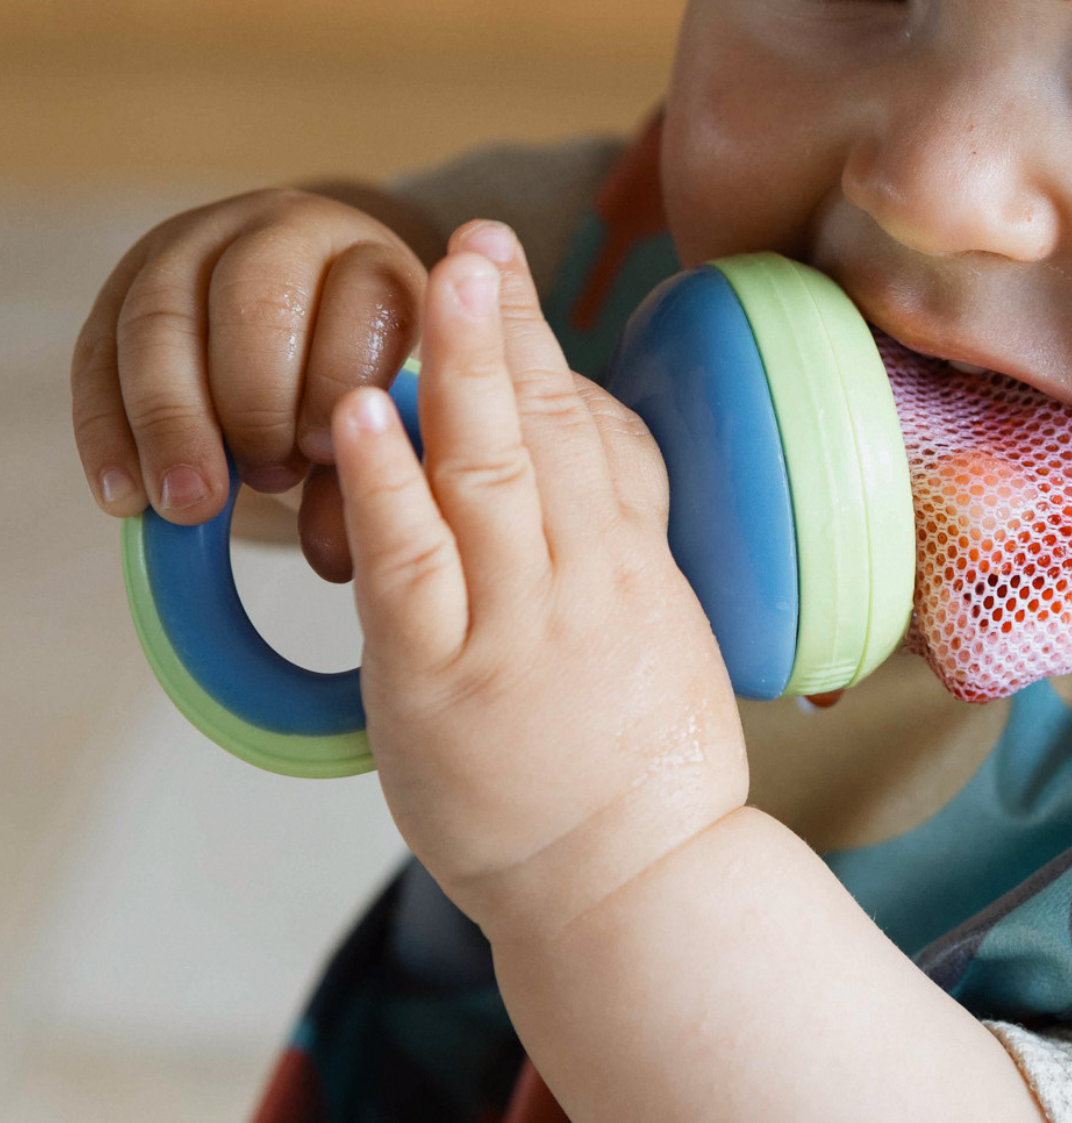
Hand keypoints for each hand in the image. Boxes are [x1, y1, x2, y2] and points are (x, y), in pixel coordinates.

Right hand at [71, 188, 426, 580]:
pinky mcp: (127, 286)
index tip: (322, 454)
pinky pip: (97, 353)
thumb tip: (331, 555)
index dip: (335, 381)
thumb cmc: (364, 388)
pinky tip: (124, 498)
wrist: (313, 328)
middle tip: (264, 480)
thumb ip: (370, 472)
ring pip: (162, 318)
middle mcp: (283, 237)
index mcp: (372, 263)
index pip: (359, 301)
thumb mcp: (387, 419)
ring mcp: (197, 249)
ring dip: (171, 422)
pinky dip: (107, 432)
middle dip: (252, 400)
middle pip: (253, 300)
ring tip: (190, 505)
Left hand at [331, 221, 748, 934]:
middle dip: (506, 326)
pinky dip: (387, 484)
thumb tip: (588, 502)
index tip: (511, 278)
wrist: (641, 883)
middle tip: (478, 239)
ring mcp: (516, 627)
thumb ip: (615, 567)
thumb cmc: (649, 779)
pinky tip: (361, 417)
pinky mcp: (444, 681)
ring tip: (431, 281)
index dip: (543, 347)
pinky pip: (414, 566)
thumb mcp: (659, 646)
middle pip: (543, 429)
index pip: (588, 432)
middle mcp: (581, 581)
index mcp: (630, 569)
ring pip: (487, 474)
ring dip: (456, 370)